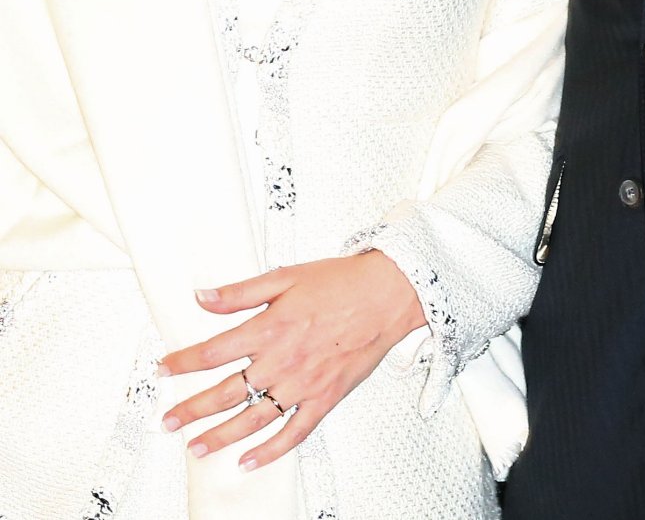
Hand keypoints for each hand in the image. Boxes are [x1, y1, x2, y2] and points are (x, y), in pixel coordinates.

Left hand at [160, 251, 422, 471]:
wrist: (387, 295)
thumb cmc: (341, 282)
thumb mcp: (286, 276)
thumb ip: (241, 292)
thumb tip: (203, 298)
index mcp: (269, 328)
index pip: (213, 351)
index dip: (183, 362)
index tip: (164, 368)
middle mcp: (282, 361)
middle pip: (226, 392)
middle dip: (191, 409)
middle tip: (168, 421)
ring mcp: (303, 384)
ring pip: (252, 419)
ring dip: (220, 436)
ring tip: (196, 447)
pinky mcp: (324, 399)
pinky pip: (292, 432)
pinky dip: (269, 451)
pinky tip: (249, 461)